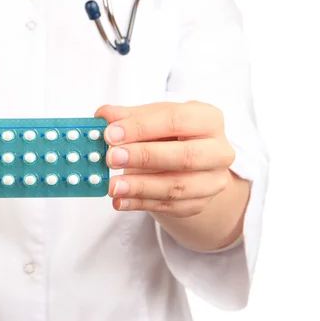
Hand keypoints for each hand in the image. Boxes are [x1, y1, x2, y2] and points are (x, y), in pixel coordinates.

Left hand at [96, 101, 236, 217]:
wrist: (188, 160)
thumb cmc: (168, 132)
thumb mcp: (151, 117)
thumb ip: (128, 116)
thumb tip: (104, 115)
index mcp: (208, 119)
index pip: (175, 120)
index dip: (141, 127)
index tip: (110, 134)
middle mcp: (219, 151)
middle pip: (184, 156)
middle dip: (144, 157)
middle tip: (111, 158)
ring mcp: (212, 181)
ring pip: (177, 187)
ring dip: (140, 187)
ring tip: (113, 186)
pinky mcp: (200, 204)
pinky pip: (169, 207)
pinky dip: (140, 204)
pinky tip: (120, 200)